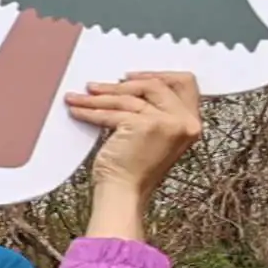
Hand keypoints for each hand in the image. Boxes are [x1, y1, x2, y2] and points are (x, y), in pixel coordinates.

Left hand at [68, 69, 204, 217]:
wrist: (126, 192)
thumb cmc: (135, 168)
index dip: (157, 75)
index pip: (185, 83)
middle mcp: (185, 121)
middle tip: (96, 86)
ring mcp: (167, 122)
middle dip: (121, 84)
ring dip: (97, 97)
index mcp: (191, 121)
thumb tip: (128, 85)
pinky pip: (111, 112)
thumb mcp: (157, 135)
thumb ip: (156, 111)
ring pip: (128, 98)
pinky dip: (90, 111)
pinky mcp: (144, 126)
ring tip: (78, 97)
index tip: (130, 77)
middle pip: (155, 85)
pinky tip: (77, 110)